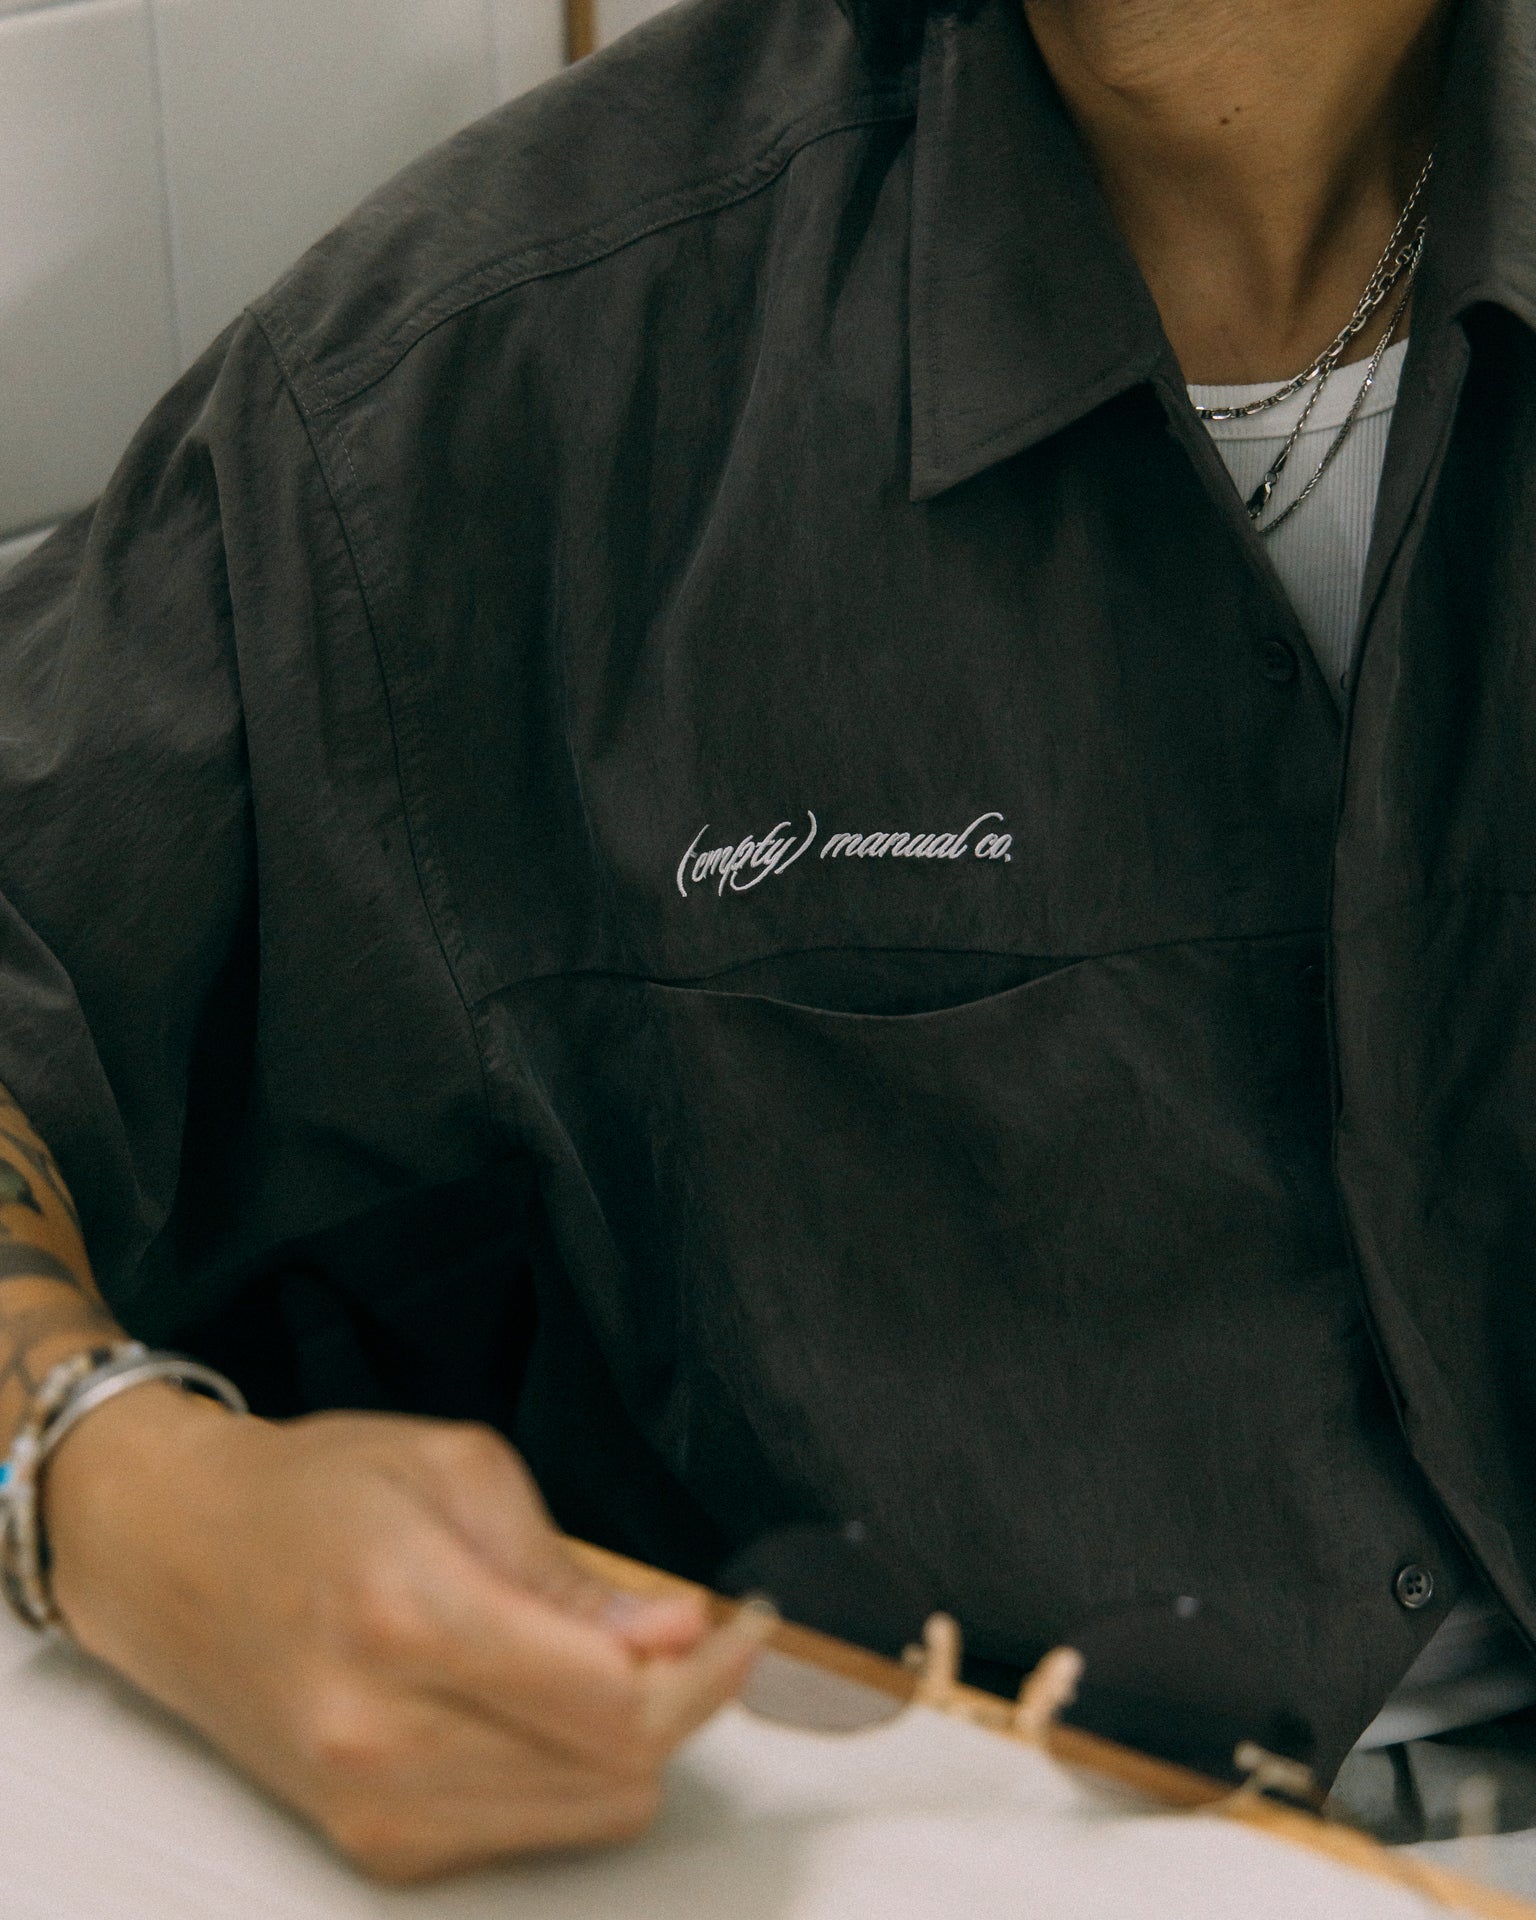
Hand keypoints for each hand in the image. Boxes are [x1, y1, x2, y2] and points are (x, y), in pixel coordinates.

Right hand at [43, 1388, 768, 1881]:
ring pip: (588, 1815)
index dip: (711, 1668)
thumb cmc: (310, 1493)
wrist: (172, 1557)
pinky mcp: (372, 1846)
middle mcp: (384, 1736)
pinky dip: (569, 1775)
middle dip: (684, 1700)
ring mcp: (373, 1807)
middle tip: (693, 1633)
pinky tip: (549, 1702)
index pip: (618, 1701)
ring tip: (617, 1658)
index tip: (745, 1623)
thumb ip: (570, 1571)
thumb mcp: (456, 1471)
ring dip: (632, 1743)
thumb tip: (672, 1634)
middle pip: (617, 1771)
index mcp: (410, 1617)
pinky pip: (529, 1834)